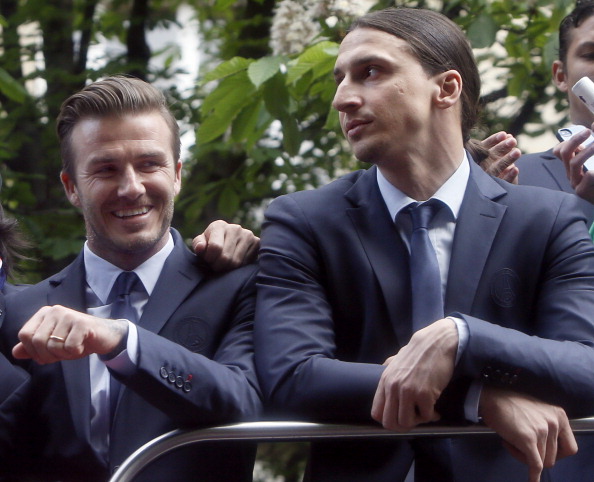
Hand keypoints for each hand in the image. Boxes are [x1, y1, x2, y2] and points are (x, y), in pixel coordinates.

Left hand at [13, 305, 127, 363]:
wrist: (104, 337)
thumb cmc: (77, 340)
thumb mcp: (52, 345)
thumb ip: (33, 348)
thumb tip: (16, 352)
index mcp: (44, 314)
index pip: (24, 335)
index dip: (33, 350)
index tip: (47, 354)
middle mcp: (54, 310)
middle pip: (37, 341)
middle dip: (49, 355)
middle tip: (62, 353)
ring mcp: (69, 315)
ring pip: (53, 345)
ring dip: (64, 354)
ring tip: (74, 348)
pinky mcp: (82, 323)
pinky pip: (69, 347)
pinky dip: (76, 352)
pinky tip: (82, 345)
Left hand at [192, 220, 259, 271]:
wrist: (228, 242)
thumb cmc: (211, 244)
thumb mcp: (201, 243)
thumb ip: (198, 244)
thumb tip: (200, 248)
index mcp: (219, 225)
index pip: (215, 247)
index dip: (210, 259)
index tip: (208, 260)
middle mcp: (235, 228)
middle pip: (226, 257)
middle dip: (218, 266)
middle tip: (216, 266)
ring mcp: (248, 234)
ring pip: (236, 262)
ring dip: (228, 268)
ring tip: (225, 265)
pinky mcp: (257, 243)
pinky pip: (246, 263)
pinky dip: (240, 267)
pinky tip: (236, 263)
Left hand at [371, 318, 457, 430]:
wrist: (436, 342)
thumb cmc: (418, 351)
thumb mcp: (396, 359)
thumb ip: (388, 367)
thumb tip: (383, 368)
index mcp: (385, 381)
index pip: (376, 413)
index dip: (389, 419)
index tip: (400, 416)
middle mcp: (393, 387)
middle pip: (390, 423)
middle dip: (403, 425)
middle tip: (414, 419)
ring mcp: (408, 392)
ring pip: (406, 423)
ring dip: (418, 421)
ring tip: (425, 412)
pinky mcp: (424, 395)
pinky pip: (426, 417)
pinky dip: (433, 416)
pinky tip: (436, 408)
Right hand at [480, 131, 520, 183]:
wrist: (490, 190)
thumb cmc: (492, 168)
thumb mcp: (493, 157)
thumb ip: (500, 147)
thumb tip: (509, 135)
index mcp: (477, 158)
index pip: (483, 147)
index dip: (493, 140)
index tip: (504, 134)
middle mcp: (479, 168)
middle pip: (489, 156)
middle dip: (502, 147)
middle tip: (513, 141)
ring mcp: (485, 178)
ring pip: (495, 168)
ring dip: (507, 159)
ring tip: (517, 151)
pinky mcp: (494, 188)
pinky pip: (502, 182)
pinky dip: (509, 176)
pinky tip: (515, 169)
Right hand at [480, 386, 577, 481]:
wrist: (492, 398)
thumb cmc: (511, 404)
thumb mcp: (538, 411)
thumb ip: (548, 426)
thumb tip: (549, 447)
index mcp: (559, 416)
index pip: (570, 448)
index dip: (558, 456)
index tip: (546, 454)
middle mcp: (554, 423)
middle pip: (553, 457)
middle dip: (537, 456)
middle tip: (520, 447)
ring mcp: (541, 431)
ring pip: (541, 461)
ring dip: (525, 457)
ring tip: (511, 443)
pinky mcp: (528, 439)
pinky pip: (535, 464)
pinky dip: (533, 475)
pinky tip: (532, 480)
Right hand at [553, 123, 593, 203]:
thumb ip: (592, 145)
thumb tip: (593, 124)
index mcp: (573, 165)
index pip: (560, 150)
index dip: (570, 140)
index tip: (587, 132)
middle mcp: (571, 173)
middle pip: (563, 153)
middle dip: (575, 140)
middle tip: (589, 131)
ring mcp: (575, 183)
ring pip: (574, 163)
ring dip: (588, 151)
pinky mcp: (582, 191)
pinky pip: (588, 176)